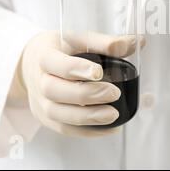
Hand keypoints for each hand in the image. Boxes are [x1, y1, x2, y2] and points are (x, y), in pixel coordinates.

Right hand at [15, 31, 141, 136]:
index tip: (98, 72)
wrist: (32, 63)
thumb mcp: (79, 39)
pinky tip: (110, 127)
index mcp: (44, 55)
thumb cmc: (61, 49)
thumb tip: (137, 42)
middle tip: (113, 93)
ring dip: (87, 117)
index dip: (76, 68)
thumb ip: (106, 42)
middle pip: (54, 91)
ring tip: (113, 115)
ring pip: (58, 115)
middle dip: (86, 94)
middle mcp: (38, 80)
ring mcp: (40, 102)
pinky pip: (65, 129)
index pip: (55, 63)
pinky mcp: (46, 118)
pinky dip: (88, 131)